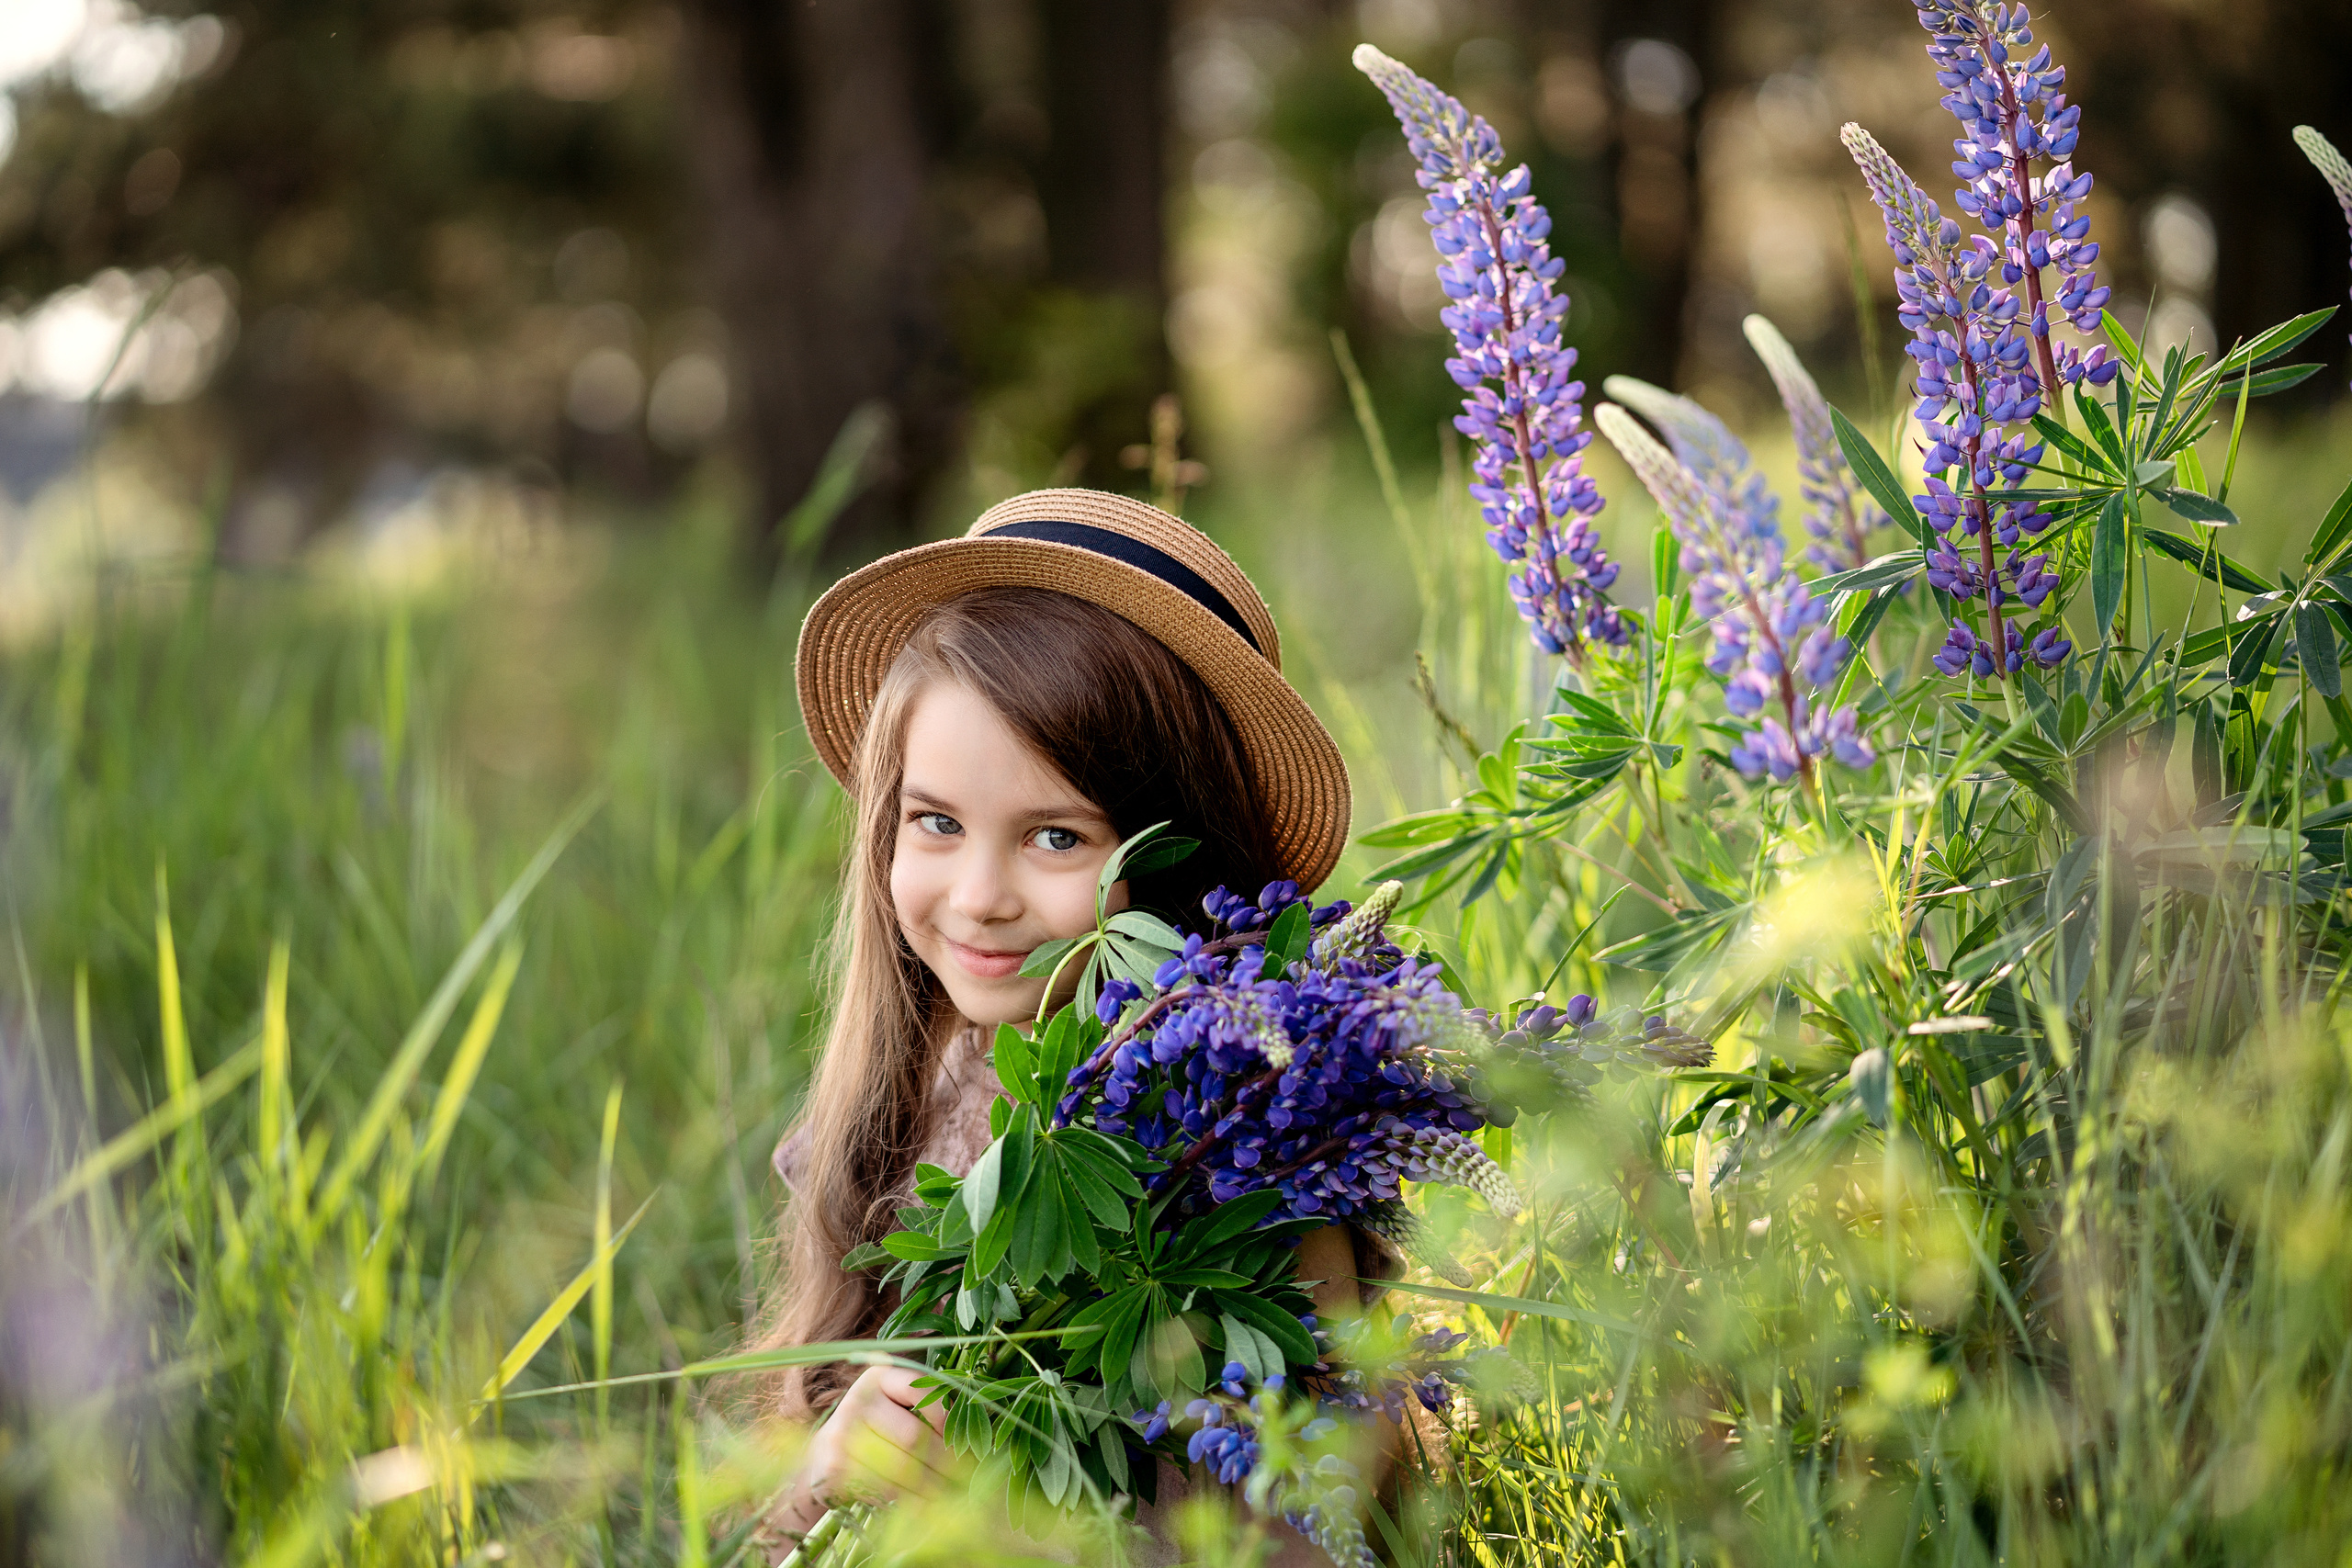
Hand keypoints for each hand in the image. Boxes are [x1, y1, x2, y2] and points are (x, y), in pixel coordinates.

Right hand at [769, 1364, 953, 1542]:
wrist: (821, 1458)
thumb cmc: (875, 1431)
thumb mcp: (896, 1409)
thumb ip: (926, 1414)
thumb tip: (970, 1442)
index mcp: (880, 1377)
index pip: (921, 1389)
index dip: (946, 1417)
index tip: (961, 1442)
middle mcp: (859, 1398)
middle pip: (914, 1436)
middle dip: (945, 1464)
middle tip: (966, 1483)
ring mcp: (843, 1431)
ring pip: (901, 1467)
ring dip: (931, 1488)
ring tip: (951, 1498)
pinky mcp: (835, 1465)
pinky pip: (882, 1487)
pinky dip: (908, 1501)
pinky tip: (925, 1507)